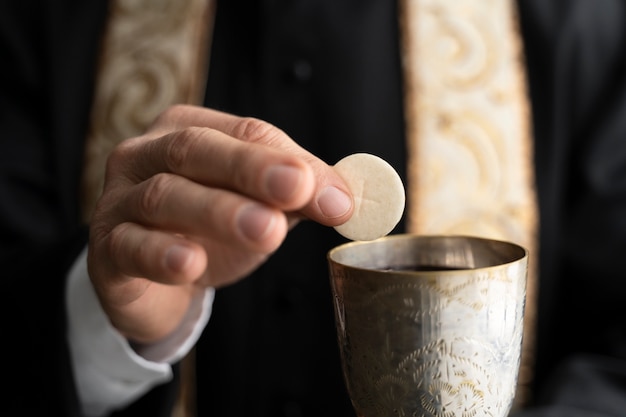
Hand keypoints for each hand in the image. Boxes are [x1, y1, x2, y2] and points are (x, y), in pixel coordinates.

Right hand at [87, 105, 353, 343]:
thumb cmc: (207, 231)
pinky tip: (191, 263)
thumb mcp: (255, 206)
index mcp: (187, 130)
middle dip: (251, 169)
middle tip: (298, 190)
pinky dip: (161, 254)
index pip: (244, 133)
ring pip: (165, 196)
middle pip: (197, 150)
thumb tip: (344, 199)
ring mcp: (118, 199)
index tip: (335, 197)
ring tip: (267, 231)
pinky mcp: (106, 249)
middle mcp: (145, 154)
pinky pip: (130, 246)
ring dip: (219, 212)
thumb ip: (295, 198)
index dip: (290, 161)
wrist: (153, 280)